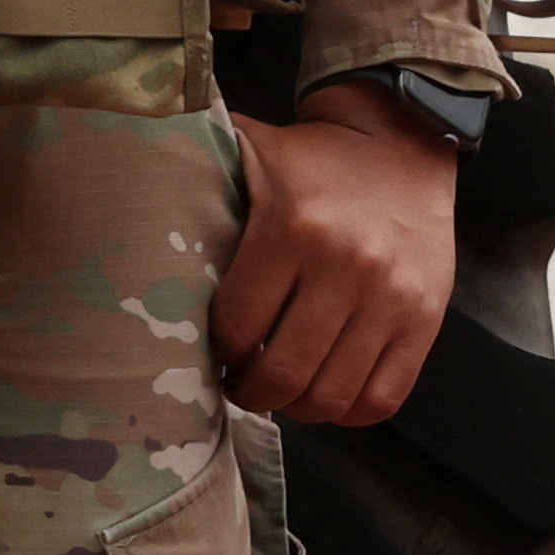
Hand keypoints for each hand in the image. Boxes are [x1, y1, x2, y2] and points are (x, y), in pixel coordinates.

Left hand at [215, 86, 461, 429]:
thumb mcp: (252, 147)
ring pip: (332, 395)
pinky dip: (348, 411)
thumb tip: (129, 186)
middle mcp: (347, 268)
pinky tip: (326, 393)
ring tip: (280, 392)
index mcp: (293, 229)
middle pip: (284, 373)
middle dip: (251, 392)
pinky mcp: (425, 320)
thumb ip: (200, 168)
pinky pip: (383, 397)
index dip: (219, 352)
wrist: (402, 143)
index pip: (240, 325)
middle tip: (240, 384)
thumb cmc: (314, 157)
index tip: (212, 351)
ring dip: (297, 407)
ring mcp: (391, 300)